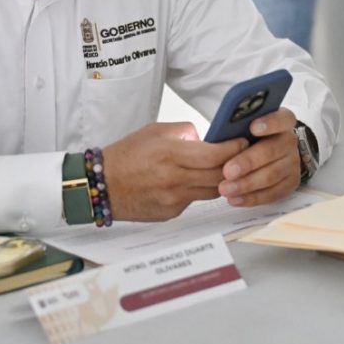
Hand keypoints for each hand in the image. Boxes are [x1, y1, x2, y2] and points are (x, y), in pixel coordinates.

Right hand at [102, 122, 247, 221]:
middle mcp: (174, 179)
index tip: (242, 142)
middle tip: (242, 156)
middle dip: (234, 166)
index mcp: (171, 154)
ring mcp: (173, 200)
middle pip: (219, 176)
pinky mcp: (171, 212)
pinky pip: (195, 200)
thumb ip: (186, 133)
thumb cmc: (127, 154)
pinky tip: (193, 181)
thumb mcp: (156, 131)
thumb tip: (208, 140)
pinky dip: (199, 190)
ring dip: (220, 180)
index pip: (215, 155)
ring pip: (212, 191)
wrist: (101, 185)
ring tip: (221, 168)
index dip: (234, 149)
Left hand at [218, 108, 300, 206]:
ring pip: (272, 175)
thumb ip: (234, 128)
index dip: (269, 123)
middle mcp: (289, 141)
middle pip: (272, 150)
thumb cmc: (250, 138)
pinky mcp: (290, 183)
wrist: (267, 154)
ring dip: (247, 184)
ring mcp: (292, 163)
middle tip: (228, 171)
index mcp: (281, 121)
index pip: (282, 119)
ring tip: (226, 188)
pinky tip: (235, 198)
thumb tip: (208, 135)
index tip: (252, 127)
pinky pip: (272, 193)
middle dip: (248, 162)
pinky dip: (252, 198)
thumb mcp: (243, 126)